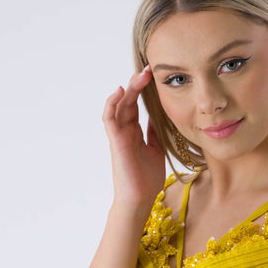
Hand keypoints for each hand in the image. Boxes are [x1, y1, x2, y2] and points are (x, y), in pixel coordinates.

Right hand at [102, 65, 166, 207]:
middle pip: (128, 101)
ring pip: (118, 105)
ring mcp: (119, 135)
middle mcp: (125, 130)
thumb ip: (155, 133)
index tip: (155, 77)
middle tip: (149, 70)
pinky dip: (112, 103)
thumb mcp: (157, 150)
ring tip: (139, 76)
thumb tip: (158, 118)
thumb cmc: (147, 179)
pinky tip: (120, 91)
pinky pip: (109, 118)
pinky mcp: (115, 141)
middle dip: (137, 84)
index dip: (143, 90)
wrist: (140, 198)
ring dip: (128, 89)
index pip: (136, 105)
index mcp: (134, 132)